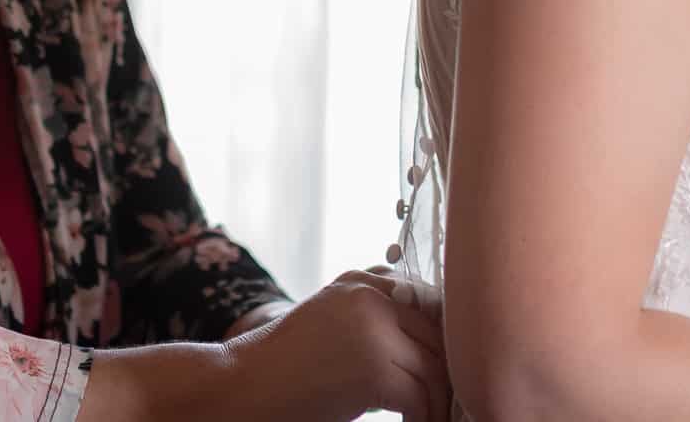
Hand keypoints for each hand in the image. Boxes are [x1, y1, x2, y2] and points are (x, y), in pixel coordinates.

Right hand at [227, 267, 449, 421]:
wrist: (238, 388)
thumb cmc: (283, 368)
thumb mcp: (332, 326)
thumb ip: (375, 322)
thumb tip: (434, 350)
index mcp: (362, 282)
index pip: (430, 302)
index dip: (447, 339)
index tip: (450, 370)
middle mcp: (370, 296)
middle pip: (440, 334)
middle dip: (449, 372)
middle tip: (451, 402)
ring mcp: (373, 329)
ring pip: (437, 368)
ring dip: (439, 402)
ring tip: (433, 420)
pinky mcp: (373, 369)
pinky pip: (421, 398)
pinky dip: (423, 420)